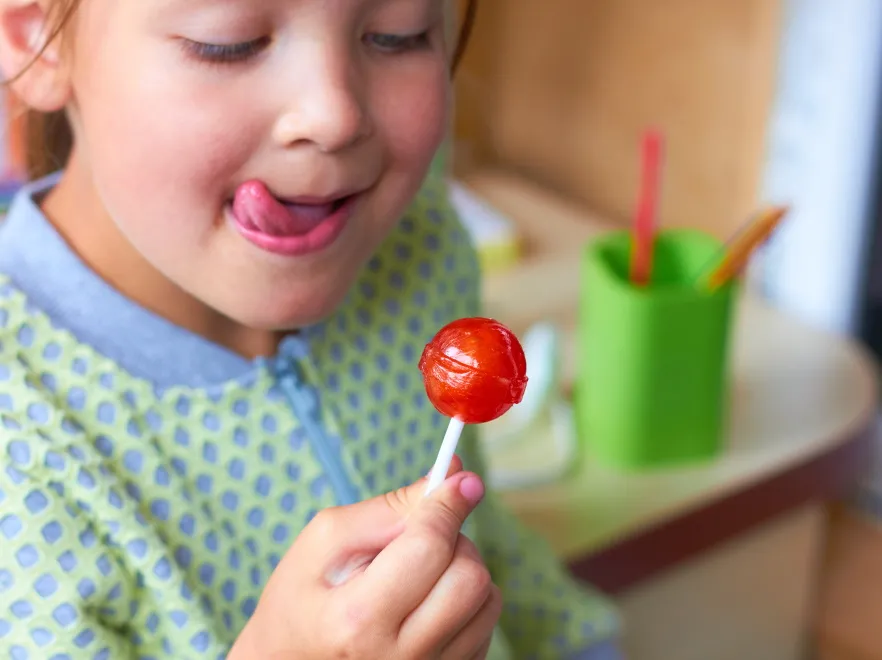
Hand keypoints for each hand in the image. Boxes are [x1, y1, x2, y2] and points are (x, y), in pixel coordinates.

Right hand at [228, 457, 500, 658]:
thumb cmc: (301, 601)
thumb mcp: (323, 542)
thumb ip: (389, 506)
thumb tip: (451, 476)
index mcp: (359, 619)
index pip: (429, 548)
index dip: (448, 505)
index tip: (461, 480)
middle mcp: (399, 657)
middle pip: (470, 577)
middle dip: (454, 541)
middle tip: (424, 537)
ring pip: (488, 601)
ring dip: (464, 571)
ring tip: (421, 574)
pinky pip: (486, 628)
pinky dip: (467, 604)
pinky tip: (429, 604)